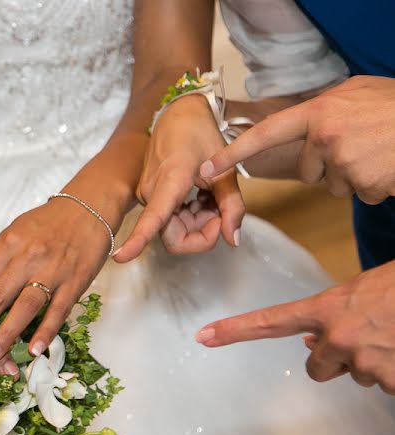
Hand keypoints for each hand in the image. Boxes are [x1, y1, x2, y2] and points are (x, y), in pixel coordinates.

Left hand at [0, 194, 117, 364]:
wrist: (89, 207)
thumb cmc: (47, 224)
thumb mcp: (14, 233)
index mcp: (7, 243)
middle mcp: (28, 255)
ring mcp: (53, 269)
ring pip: (24, 306)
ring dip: (5, 335)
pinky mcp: (76, 281)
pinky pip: (58, 310)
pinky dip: (46, 331)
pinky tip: (34, 350)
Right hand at [113, 95, 242, 262]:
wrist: (180, 112)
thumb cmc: (201, 135)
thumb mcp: (226, 170)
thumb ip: (232, 206)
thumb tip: (233, 241)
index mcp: (169, 182)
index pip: (153, 219)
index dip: (136, 241)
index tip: (121, 258)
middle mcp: (152, 192)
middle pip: (174, 236)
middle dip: (202, 232)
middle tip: (221, 210)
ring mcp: (148, 195)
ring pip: (174, 228)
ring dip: (199, 221)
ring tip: (211, 195)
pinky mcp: (150, 195)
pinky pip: (170, 218)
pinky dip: (191, 214)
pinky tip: (200, 195)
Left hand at [196, 260, 394, 393]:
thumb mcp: (364, 291)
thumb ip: (333, 316)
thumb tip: (310, 344)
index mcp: (328, 308)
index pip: (271, 320)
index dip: (235, 330)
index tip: (202, 336)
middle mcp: (339, 337)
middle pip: (318, 367)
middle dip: (337, 360)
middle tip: (370, 336)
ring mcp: (366, 361)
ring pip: (358, 376)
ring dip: (375, 362)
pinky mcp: (392, 379)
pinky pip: (387, 385)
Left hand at [202, 76, 394, 203]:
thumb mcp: (357, 95)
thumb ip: (325, 111)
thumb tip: (303, 127)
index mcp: (320, 112)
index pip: (265, 134)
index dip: (233, 152)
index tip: (205, 168)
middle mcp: (325, 135)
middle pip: (309, 169)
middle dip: (331, 164)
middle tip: (362, 145)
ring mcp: (343, 161)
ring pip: (334, 184)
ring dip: (355, 175)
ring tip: (380, 152)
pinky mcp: (362, 182)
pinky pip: (358, 193)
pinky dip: (375, 185)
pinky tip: (388, 167)